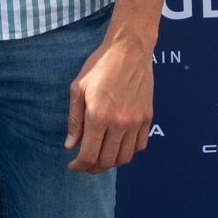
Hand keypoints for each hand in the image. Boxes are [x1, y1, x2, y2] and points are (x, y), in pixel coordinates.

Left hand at [64, 33, 153, 172]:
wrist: (129, 49)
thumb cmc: (100, 66)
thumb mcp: (78, 88)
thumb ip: (74, 120)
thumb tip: (70, 145)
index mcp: (98, 116)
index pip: (89, 155)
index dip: (79, 165)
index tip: (73, 165)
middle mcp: (119, 123)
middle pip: (107, 161)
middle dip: (93, 167)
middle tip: (85, 164)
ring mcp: (136, 121)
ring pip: (124, 157)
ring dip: (111, 163)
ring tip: (101, 157)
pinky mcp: (147, 117)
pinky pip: (139, 146)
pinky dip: (128, 152)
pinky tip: (118, 145)